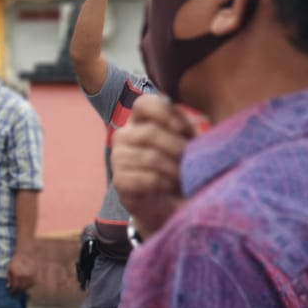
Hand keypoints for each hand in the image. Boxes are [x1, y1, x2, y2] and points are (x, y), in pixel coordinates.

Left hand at [6, 251, 36, 292]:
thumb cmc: (17, 262)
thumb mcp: (10, 268)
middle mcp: (24, 277)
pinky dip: (28, 286)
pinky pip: (31, 284)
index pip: (15, 287)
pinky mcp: (35, 277)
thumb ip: (9, 278)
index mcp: (17, 275)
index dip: (13, 291)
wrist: (27, 255)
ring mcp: (30, 277)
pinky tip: (24, 285)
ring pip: (26, 287)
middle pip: (21, 288)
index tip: (11, 293)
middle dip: (17, 291)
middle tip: (15, 293)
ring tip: (19, 289)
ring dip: (22, 289)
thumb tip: (8, 287)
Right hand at [110, 96, 195, 238]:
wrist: (170, 203)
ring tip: (183, 177)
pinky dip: (163, 184)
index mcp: (140, 121)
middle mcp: (124, 136)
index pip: (143, 104)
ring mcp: (118, 158)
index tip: (180, 128)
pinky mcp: (119, 181)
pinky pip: (144, 178)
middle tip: (190, 161)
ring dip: (173, 170)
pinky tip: (168, 187)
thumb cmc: (179, 167)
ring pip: (149, 157)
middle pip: (149, 132)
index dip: (162, 112)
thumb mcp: (187, 143)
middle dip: (176, 148)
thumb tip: (180, 123)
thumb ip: (183, 128)